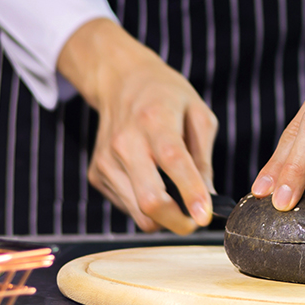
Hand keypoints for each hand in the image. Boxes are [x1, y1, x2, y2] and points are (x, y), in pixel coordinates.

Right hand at [58, 18, 217, 232]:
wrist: (121, 82)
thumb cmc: (166, 97)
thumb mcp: (198, 114)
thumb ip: (204, 157)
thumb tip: (208, 199)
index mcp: (155, 120)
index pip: (172, 161)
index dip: (190, 192)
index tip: (204, 216)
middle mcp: (126, 142)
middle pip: (150, 200)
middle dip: (177, 221)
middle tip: (195, 220)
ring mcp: (106, 160)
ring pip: (138, 212)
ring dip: (164, 216)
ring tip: (175, 195)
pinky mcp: (96, 174)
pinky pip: (127, 206)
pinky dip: (145, 205)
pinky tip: (152, 181)